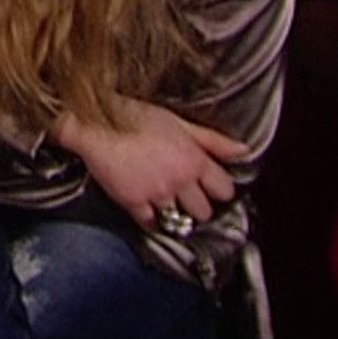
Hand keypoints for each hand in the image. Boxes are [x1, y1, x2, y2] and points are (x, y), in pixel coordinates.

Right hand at [55, 98, 246, 230]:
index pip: (224, 189)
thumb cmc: (133, 115)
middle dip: (198, 206)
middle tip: (189, 199)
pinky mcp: (133, 201)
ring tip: (169, 205)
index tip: (213, 189)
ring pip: (179, 220)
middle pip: (204, 211)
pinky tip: (150, 213)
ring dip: (176, 214)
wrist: (94, 122)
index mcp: (194, 159)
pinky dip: (152, 221)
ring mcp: (157, 193)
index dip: (220, 190)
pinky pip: (150, 223)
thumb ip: (213, 140)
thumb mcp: (179, 121)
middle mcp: (180, 180)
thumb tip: (242, 151)